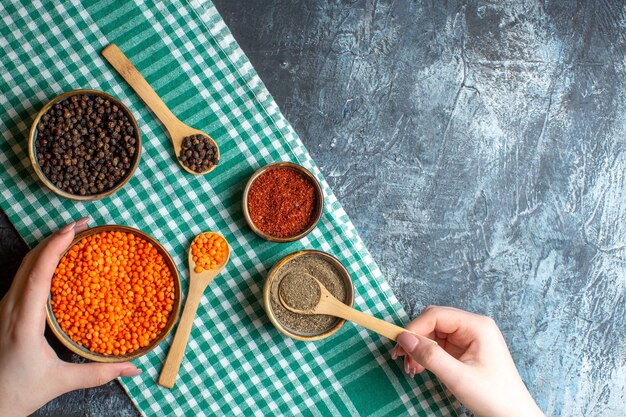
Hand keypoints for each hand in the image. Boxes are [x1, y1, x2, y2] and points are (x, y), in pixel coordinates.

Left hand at [0, 218, 140, 416]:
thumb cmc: (18, 393)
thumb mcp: (60, 382)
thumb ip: (99, 373)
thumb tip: (133, 367)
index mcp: (23, 321)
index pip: (38, 274)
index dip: (55, 248)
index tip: (74, 229)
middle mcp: (10, 309)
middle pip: (30, 261)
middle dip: (55, 238)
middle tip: (83, 225)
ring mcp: (5, 308)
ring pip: (25, 266)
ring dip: (48, 246)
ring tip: (73, 236)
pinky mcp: (7, 311)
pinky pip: (23, 276)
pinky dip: (41, 260)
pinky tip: (58, 261)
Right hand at [392, 306, 543, 416]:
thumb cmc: (493, 396)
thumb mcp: (458, 377)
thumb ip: (430, 355)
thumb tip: (403, 338)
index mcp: (477, 326)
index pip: (436, 315)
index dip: (415, 328)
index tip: (399, 346)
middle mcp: (473, 327)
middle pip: (433, 321)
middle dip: (415, 338)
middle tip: (401, 358)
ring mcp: (469, 338)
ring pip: (433, 333)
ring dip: (419, 348)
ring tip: (411, 368)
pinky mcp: (465, 350)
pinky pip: (439, 345)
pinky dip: (427, 355)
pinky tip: (420, 367)